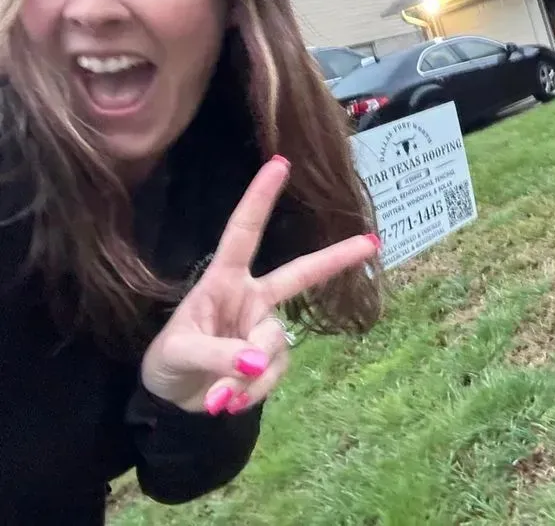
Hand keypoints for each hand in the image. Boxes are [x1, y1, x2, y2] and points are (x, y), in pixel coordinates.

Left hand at [140, 156, 378, 414]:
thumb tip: (259, 360)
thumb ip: (219, 354)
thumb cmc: (168, 363)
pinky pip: (275, 372)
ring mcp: (263, 328)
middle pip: (300, 274)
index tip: (280, 163)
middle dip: (336, 259)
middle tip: (373, 243)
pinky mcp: (270, 359)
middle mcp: (250, 298)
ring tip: (220, 394)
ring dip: (252, 374)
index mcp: (223, 281)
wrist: (172, 404)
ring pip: (277, 344)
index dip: (260, 198)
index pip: (243, 233)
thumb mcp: (180, 354)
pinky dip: (252, 391)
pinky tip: (229, 401)